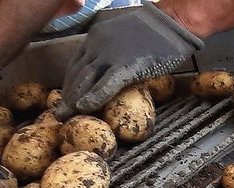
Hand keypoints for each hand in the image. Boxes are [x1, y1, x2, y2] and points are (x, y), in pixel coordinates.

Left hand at [55, 4, 203, 118]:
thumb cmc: (153, 32)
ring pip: (86, 80)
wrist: (172, 24)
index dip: (69, 84)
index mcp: (96, 36)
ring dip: (74, 100)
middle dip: (68, 96)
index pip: (76, 64)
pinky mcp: (125, 66)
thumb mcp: (122, 36)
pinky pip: (105, 85)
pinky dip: (93, 98)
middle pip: (77, 74)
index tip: (66, 99)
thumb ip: (110, 50)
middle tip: (61, 113)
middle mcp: (97, 44)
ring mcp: (110, 55)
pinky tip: (85, 108)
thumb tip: (106, 67)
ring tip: (67, 116)